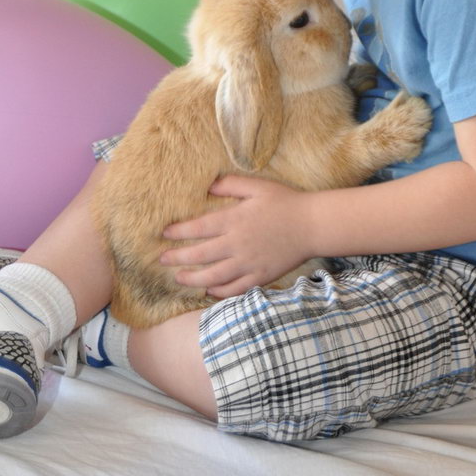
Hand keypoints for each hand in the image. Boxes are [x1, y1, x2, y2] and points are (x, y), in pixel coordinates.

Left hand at [160, 175, 314, 298]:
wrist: (312, 225)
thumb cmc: (285, 202)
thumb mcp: (258, 186)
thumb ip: (231, 184)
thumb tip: (208, 185)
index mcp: (235, 220)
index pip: (199, 228)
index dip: (179, 232)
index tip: (164, 234)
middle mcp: (238, 244)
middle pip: (201, 255)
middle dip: (178, 258)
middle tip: (162, 260)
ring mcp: (249, 263)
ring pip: (214, 276)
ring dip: (192, 278)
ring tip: (179, 278)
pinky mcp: (260, 276)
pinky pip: (235, 289)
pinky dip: (219, 291)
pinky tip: (208, 289)